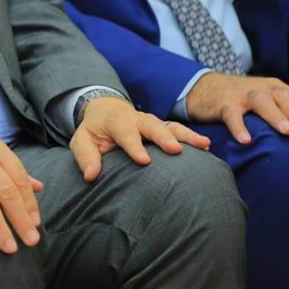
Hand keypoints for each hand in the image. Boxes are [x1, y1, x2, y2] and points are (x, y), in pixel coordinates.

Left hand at [71, 96, 208, 180]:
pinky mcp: (164, 129)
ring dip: (186, 135)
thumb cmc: (95, 132)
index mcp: (116, 121)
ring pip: (171, 126)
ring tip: (203, 145)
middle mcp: (137, 119)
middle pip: (152, 125)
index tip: (144, 160)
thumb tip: (91, 176)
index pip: (125, 132)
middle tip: (175, 149)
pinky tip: (206, 147)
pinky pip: (179, 131)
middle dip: (163, 136)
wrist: (107, 112)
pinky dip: (192, 138)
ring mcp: (153, 123)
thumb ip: (86, 156)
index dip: (134, 145)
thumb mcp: (82, 141)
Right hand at [185, 71, 288, 143]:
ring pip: (261, 101)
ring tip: (287, 132)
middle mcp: (261, 88)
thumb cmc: (242, 98)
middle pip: (283, 97)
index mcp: (275, 87)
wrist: (204, 87)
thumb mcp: (267, 97)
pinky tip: (245, 140)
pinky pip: (232, 115)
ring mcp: (241, 94)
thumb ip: (286, 108)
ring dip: (275, 116)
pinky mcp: (223, 103)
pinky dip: (239, 127)